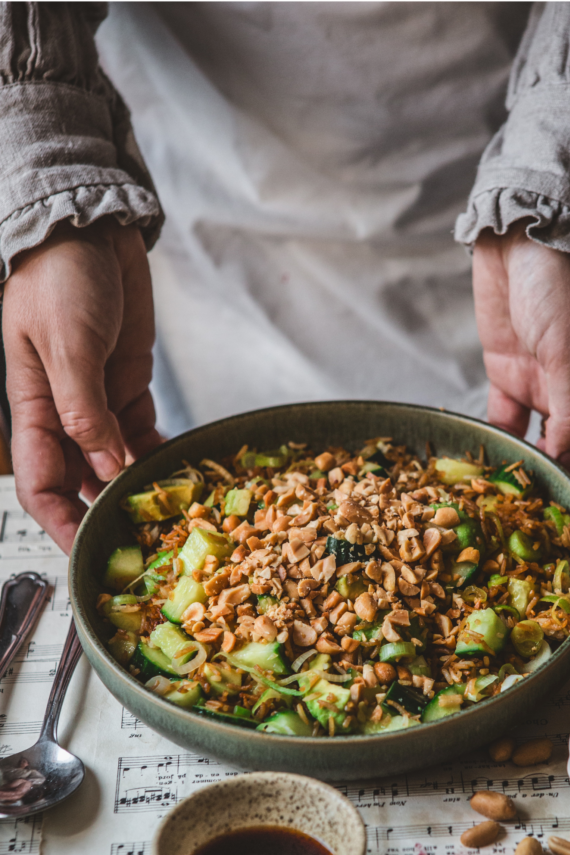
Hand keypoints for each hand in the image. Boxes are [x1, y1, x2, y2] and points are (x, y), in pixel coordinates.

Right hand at [2, 218, 161, 552]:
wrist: (91, 230)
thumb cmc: (60, 277)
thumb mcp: (67, 343)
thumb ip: (84, 407)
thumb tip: (104, 463)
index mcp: (34, 407)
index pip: (41, 483)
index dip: (61, 522)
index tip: (87, 553)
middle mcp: (66, 413)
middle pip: (81, 482)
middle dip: (106, 514)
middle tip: (145, 543)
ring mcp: (100, 402)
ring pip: (116, 463)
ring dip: (138, 488)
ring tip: (169, 517)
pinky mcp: (129, 386)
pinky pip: (143, 435)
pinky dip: (159, 455)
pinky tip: (179, 476)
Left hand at [473, 222, 569, 528]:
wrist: (520, 232)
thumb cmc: (561, 282)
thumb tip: (567, 463)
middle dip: (565, 494)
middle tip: (541, 527)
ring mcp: (546, 389)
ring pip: (543, 447)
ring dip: (530, 475)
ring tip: (510, 508)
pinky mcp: (510, 378)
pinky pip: (506, 424)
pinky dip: (498, 447)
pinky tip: (486, 471)